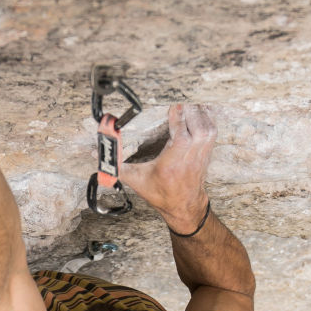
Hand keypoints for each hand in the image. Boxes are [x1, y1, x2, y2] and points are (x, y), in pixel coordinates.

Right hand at [119, 104, 215, 231]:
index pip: (181, 138)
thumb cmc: (159, 193)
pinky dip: (208, 119)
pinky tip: (200, 111)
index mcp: (171, 165)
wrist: (183, 207)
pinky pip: (213, 132)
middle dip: (191, 113)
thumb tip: (96, 153)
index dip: (178, 119)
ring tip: (190, 105)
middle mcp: (188, 159)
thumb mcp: (135, 180)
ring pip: (208, 130)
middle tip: (181, 104)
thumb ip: (116, 165)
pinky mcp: (207, 154)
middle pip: (199, 130)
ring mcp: (200, 157)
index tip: (173, 107)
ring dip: (201, 114)